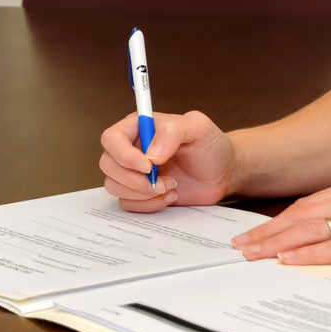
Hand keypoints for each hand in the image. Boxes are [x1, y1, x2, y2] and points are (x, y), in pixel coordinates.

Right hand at [99, 110, 237, 211]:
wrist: (222, 172)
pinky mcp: (139, 192)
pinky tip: (170, 195)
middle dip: (134, 179)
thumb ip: (172, 132)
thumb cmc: (210, 146)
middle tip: (162, 181)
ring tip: (170, 186)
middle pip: (108, 165)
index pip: (111, 138)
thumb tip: (150, 154)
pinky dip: (149, 204)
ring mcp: (133, 172)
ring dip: (143, 193)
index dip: (124, 155)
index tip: (147, 166)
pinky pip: (127, 203)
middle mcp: (131, 149)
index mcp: (138, 127)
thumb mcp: (198, 128)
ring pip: (114, 186)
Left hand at [232, 177, 330, 267]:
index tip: (256, 229)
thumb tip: (329, 229)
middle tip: (240, 243)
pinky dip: (307, 255)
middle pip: (299, 215)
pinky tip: (287, 262)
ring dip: (276, 244)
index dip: (278, 219)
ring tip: (252, 254)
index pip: (307, 203)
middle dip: (266, 231)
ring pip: (309, 231)